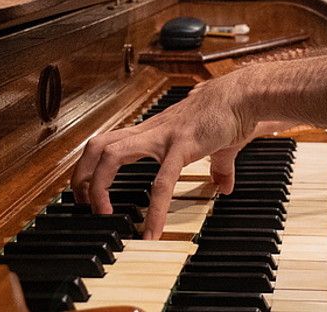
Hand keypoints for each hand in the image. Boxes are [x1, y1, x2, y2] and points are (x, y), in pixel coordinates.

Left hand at [72, 74, 259, 238]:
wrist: (244, 95)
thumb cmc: (228, 114)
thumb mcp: (217, 146)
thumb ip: (217, 167)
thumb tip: (223, 185)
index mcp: (154, 132)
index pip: (108, 143)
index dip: (91, 168)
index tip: (89, 195)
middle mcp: (150, 132)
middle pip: (98, 145)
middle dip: (82, 176)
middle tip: (83, 206)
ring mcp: (163, 137)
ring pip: (112, 153)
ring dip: (100, 186)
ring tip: (104, 215)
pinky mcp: (182, 146)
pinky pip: (162, 181)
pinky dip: (154, 210)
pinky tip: (152, 232)